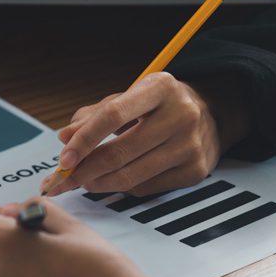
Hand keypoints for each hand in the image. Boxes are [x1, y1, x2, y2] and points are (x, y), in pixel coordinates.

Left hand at [42, 72, 248, 196]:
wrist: (212, 116)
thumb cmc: (161, 106)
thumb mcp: (131, 98)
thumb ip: (95, 115)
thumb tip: (65, 138)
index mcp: (161, 87)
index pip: (113, 115)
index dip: (84, 139)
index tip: (63, 159)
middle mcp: (181, 115)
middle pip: (120, 151)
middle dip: (84, 170)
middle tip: (63, 180)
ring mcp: (190, 145)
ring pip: (131, 175)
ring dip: (99, 183)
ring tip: (83, 182)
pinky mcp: (195, 171)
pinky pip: (146, 188)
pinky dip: (122, 188)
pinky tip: (112, 182)